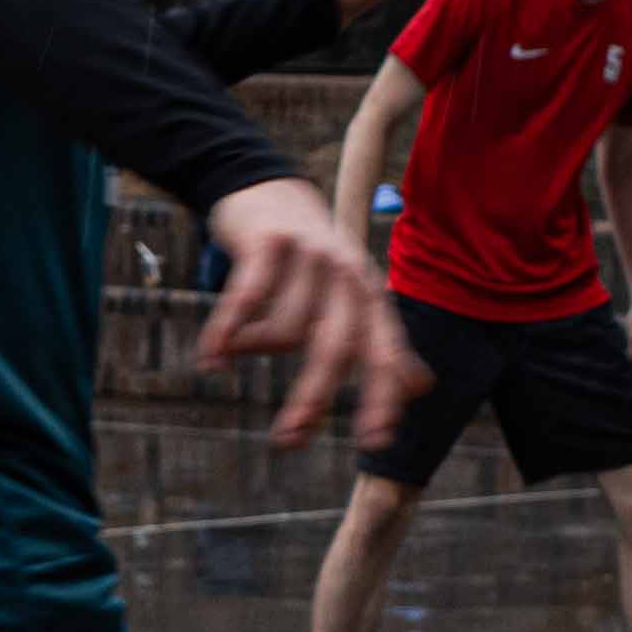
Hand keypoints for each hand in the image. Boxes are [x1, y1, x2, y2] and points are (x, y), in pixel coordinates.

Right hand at [198, 176, 417, 449]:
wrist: (271, 189)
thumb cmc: (314, 258)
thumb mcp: (355, 294)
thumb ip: (384, 340)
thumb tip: (421, 390)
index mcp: (371, 295)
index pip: (385, 353)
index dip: (383, 398)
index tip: (375, 442)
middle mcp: (347, 275)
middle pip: (335, 348)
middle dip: (312, 397)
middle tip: (288, 438)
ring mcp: (309, 255)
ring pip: (284, 329)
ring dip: (253, 350)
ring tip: (235, 349)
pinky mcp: (270, 242)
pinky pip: (245, 300)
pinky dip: (225, 335)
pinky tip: (211, 360)